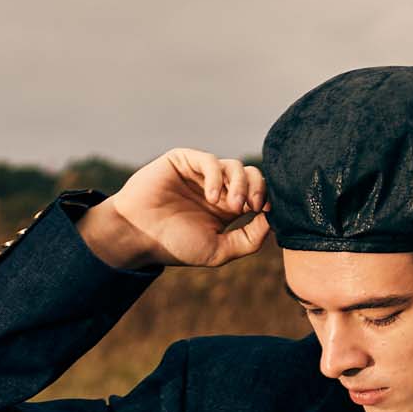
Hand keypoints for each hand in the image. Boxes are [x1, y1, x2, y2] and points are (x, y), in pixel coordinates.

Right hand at [100, 149, 270, 270]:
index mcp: (228, 208)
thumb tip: (272, 222)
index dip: (267, 199)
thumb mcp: (219, 251)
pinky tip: (211, 197)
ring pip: (234, 166)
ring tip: (232, 206)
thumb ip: (248, 240)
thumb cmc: (176, 245)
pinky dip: (216, 177)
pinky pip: (210, 161)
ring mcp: (201, 173)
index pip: (258, 193)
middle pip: (251, 175)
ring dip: (239, 185)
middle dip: (258, 189)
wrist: (140, 235)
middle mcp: (217, 187)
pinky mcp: (185, 160)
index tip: (266, 212)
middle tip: (252, 207)